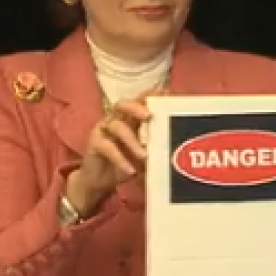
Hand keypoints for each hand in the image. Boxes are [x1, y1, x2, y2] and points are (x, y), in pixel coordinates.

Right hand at [66, 87, 163, 215]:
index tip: (165, 93)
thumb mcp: (144, 156)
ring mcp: (103, 130)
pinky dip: (120, 158)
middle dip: (137, 107)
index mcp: (129, 118)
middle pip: (123, 104)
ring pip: (117, 127)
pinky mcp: (94, 143)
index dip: (150, 95)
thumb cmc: (126, 164)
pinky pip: (107, 147)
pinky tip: (130, 170)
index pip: (139, 101)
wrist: (100, 182)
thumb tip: (181, 149)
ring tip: (144, 156)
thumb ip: (156, 148)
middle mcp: (115, 119)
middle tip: (149, 116)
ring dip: (132, 141)